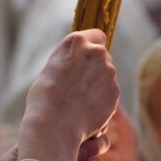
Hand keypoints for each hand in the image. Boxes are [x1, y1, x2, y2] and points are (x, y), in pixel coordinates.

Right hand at [18, 30, 119, 160]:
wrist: (54, 125)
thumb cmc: (45, 98)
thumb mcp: (52, 68)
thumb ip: (70, 60)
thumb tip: (78, 62)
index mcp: (77, 41)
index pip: (97, 35)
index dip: (92, 47)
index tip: (86, 58)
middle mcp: (96, 52)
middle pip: (103, 56)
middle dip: (95, 67)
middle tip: (79, 84)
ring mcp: (108, 71)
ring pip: (107, 74)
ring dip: (98, 83)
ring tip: (80, 100)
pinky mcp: (115, 90)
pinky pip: (110, 91)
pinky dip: (102, 98)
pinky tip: (87, 108)